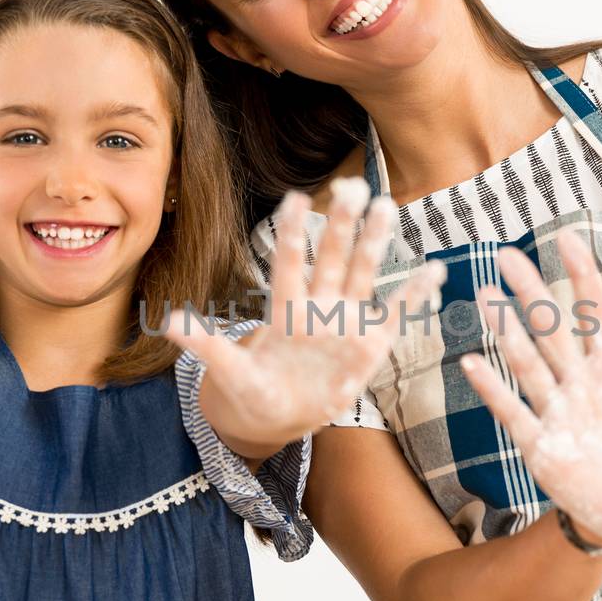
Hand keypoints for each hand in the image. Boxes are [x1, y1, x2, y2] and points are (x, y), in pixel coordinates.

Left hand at [169, 178, 445, 452]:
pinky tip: (433, 270)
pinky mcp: (370, 345)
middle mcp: (318, 306)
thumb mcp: (229, 373)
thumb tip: (168, 322)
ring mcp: (346, 322)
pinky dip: (413, 294)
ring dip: (374, 242)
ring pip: (362, 273)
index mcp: (285, 310)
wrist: (278, 417)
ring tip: (387, 207)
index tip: (295, 197)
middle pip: (331, 257)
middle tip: (352, 184)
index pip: (289, 263)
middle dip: (341, 223)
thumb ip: (207, 346)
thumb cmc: (251, 391)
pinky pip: (395, 314)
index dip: (291, 233)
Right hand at [458, 230, 601, 543]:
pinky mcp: (539, 442)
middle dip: (531, 293)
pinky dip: (493, 389)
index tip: (566, 238)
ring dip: (507, 332)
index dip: (581, 275)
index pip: (592, 310)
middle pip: (550, 329)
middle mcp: (575, 380)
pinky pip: (512, 411)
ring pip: (527, 363)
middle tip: (507, 255)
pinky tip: (472, 363)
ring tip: (486, 296)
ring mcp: (554, 408)